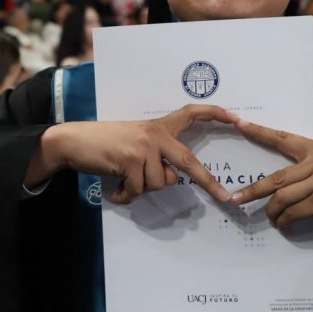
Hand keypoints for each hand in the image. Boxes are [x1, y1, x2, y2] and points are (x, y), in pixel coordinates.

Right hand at [34, 104, 238, 204]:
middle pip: (189, 162)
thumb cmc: (105, 144)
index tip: (238, 118)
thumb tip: (171, 180)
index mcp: (160, 126)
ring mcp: (144, 146)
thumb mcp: (136, 146)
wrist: (73, 141)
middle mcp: (156, 133)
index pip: (192, 113)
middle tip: (225, 198)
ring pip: (158, 183)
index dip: (216, 114)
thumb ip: (157, 158)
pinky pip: (139, 190)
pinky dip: (126, 195)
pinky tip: (116, 190)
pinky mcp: (131, 159)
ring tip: (123, 181)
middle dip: (208, 183)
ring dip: (140, 189)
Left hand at [230, 121, 312, 240]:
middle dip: (253, 190)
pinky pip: (292, 213)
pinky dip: (285, 222)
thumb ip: (312, 167)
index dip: (260, 133)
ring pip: (281, 198)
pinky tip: (285, 226)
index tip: (240, 125)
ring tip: (271, 219)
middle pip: (276, 177)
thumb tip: (283, 181)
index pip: (284, 139)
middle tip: (235, 197)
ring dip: (272, 213)